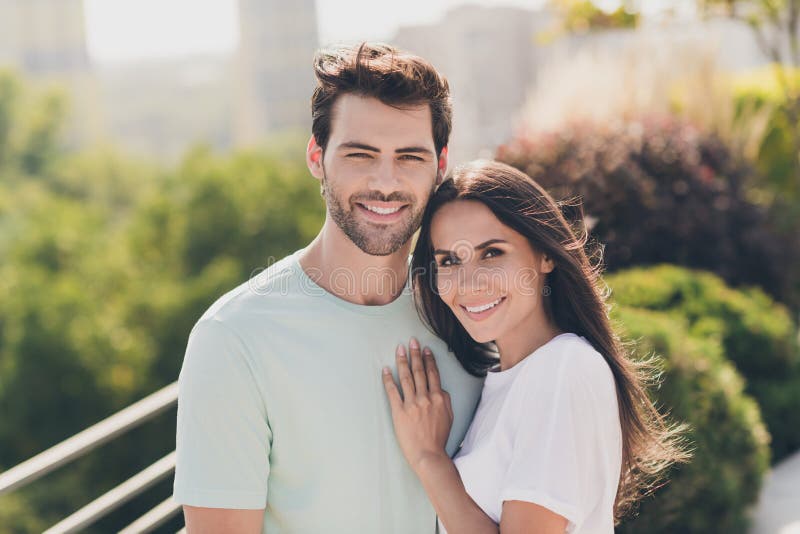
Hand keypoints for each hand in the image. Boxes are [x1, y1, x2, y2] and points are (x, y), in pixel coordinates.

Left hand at [382, 338, 453, 473]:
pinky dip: (388, 380)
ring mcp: (412, 404)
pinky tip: (385, 369)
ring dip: (402, 362)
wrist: (428, 455)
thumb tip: (440, 388)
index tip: (425, 349)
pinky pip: (393, 392)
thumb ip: (445, 400)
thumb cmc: (439, 438)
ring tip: (400, 349)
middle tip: (411, 341)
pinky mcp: (399, 412)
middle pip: (419, 371)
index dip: (428, 360)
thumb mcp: (449, 416)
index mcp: (439, 398)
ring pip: (406, 378)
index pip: (433, 374)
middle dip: (415, 354)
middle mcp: (426, 398)